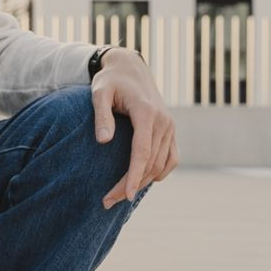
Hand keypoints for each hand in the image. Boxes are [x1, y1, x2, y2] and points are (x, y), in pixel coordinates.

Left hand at [88, 48, 177, 208]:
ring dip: (143, 183)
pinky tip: (142, 182)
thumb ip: (101, 116)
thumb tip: (103, 141)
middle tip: (107, 202)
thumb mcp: (99, 92)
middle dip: (130, 185)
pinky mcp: (170, 130)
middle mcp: (163, 121)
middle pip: (150, 163)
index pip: (142, 152)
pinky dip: (159, 172)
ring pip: (161, 164)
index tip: (123, 196)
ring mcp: (170, 127)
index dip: (133, 176)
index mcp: (147, 113)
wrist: (130, 68)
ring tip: (119, 197)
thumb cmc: (110, 81)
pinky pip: (171, 158)